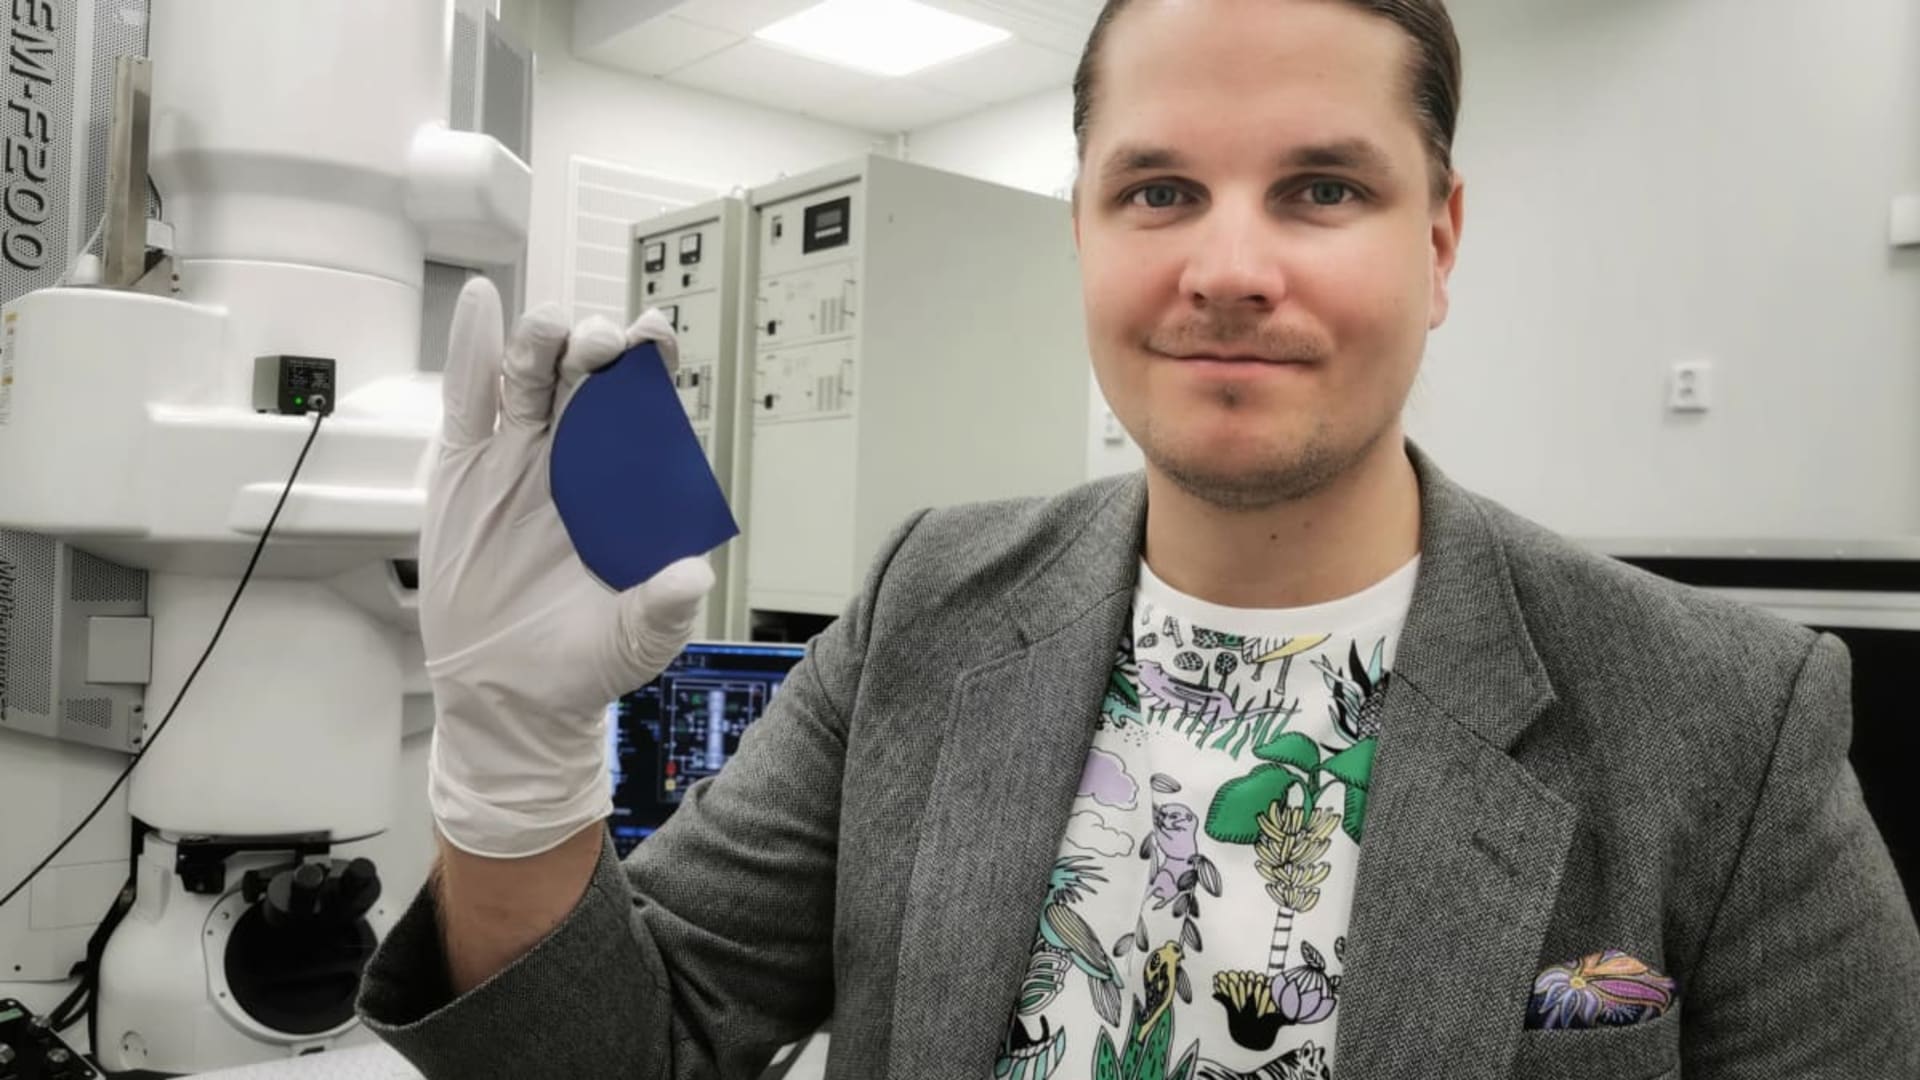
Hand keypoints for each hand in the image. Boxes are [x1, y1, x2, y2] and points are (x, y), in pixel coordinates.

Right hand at [422, 278, 713, 858]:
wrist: (509, 694)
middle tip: (600, 344)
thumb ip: (663, 608)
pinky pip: (468, 400)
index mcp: (627, 484)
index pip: (645, 408)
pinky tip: (478, 304)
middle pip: (586, 378)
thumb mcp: (634, 642)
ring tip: (547, 328)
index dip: (650, 365)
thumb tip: (693, 575)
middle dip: (596, 348)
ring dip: (540, 344)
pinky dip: (470, 351)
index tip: (655, 336)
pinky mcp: (465, 469)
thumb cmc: (586, 661)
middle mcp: (576, 457)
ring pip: (529, 377)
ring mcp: (518, 456)